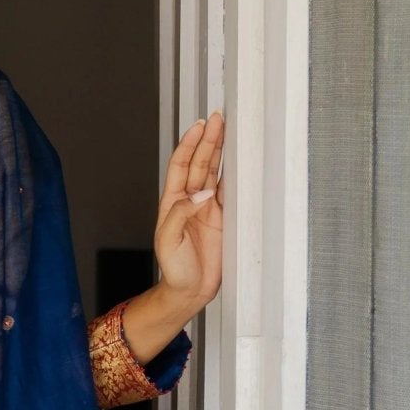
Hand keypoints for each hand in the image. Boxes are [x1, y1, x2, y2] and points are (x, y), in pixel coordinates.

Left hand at [150, 110, 224, 314]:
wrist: (189, 291)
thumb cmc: (174, 269)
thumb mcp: (168, 241)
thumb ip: (181, 214)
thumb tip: (202, 193)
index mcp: (173, 203)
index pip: (181, 166)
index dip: (189, 145)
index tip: (199, 126)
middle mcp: (191, 201)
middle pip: (200, 163)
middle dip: (208, 140)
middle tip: (218, 119)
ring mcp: (209, 208)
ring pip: (216, 173)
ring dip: (221, 151)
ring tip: (228, 129)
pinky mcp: (225, 218)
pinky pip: (232, 191)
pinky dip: (237, 174)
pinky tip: (241, 159)